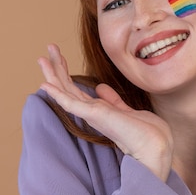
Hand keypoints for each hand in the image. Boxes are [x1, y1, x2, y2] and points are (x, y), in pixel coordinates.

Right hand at [38, 44, 173, 180]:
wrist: (155, 146)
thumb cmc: (146, 132)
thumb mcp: (126, 110)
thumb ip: (112, 99)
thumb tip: (100, 87)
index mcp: (97, 110)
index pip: (75, 89)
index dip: (66, 72)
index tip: (58, 56)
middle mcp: (90, 112)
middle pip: (66, 87)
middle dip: (56, 67)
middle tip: (48, 48)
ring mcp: (90, 114)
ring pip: (65, 92)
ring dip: (52, 74)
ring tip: (41, 58)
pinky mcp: (93, 115)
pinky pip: (70, 103)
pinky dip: (57, 94)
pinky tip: (45, 84)